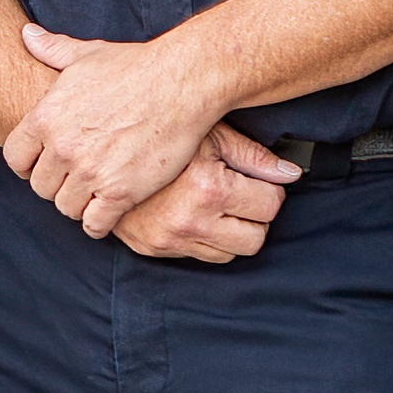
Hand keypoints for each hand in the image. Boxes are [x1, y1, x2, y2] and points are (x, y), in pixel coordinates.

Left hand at [2, 21, 260, 241]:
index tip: (46, 163)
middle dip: (56, 184)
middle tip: (76, 178)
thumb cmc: (136, 65)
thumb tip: (26, 34)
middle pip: (40, 187)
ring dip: (79, 203)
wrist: (182, 82)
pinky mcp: (120, 191)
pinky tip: (110, 209)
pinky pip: (95, 224)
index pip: (15, 159)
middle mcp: (61, 148)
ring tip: (94, 193)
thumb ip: (52, 49)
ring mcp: (90, 172)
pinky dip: (100, 222)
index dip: (29, 163)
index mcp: (45, 118)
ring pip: (66, 208)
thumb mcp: (87, 54)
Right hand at [105, 131, 299, 263]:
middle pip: (256, 238)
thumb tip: (290, 173)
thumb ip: (254, 156)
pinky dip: (207, 239)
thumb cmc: (161, 134)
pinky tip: (197, 213)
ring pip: (231, 254)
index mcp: (208, 189)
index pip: (270, 205)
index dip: (268, 190)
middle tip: (242, 194)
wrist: (102, 151)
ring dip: (232, 231)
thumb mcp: (211, 135)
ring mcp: (171, 240)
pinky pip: (202, 257)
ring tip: (217, 203)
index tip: (257, 180)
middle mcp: (190, 220)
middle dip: (255, 216)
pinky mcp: (156, 250)